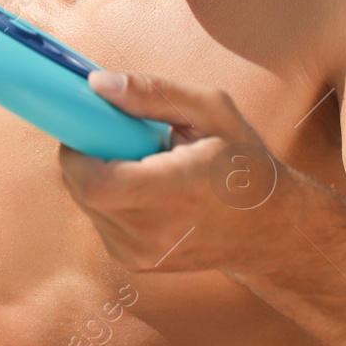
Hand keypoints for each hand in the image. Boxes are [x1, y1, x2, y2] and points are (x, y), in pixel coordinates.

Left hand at [57, 70, 283, 273]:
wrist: (267, 227)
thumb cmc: (243, 162)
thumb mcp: (210, 110)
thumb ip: (152, 92)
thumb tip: (96, 84)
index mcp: (180, 192)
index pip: (97, 184)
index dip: (78, 151)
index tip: (91, 124)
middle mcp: (156, 233)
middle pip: (82, 190)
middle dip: (87, 155)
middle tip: (122, 136)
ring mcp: (142, 254)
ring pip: (85, 203)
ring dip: (97, 175)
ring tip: (141, 163)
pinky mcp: (133, 262)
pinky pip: (97, 218)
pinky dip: (108, 196)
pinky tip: (142, 187)